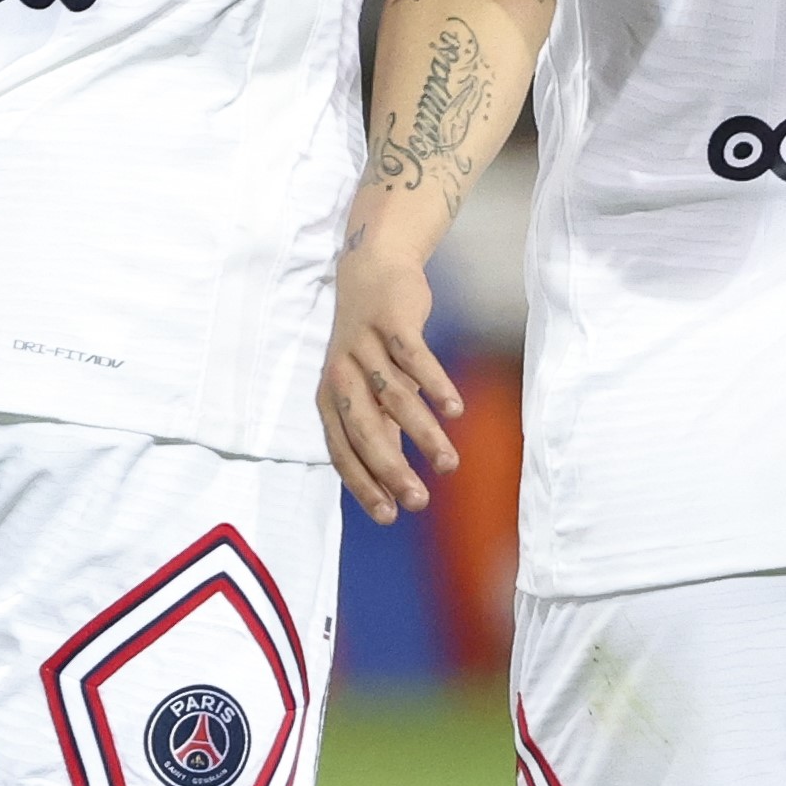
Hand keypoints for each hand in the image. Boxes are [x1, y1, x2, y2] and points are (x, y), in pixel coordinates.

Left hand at [318, 235, 464, 523]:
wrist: (372, 270)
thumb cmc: (372, 344)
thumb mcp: (366, 389)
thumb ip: (377, 429)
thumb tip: (392, 484)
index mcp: (330, 397)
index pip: (341, 450)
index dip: (362, 483)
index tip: (389, 516)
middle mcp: (340, 373)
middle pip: (363, 429)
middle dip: (390, 470)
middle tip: (419, 502)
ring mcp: (364, 346)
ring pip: (394, 397)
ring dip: (423, 434)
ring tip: (449, 464)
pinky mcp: (391, 322)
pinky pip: (413, 357)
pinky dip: (434, 384)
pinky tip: (455, 410)